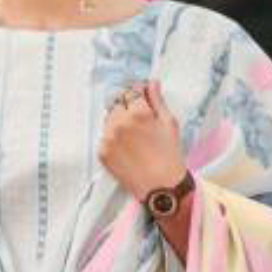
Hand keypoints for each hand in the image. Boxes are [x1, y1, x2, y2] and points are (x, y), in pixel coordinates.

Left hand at [98, 79, 185, 201]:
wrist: (160, 188)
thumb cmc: (169, 157)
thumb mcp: (169, 123)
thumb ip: (157, 100)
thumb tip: (151, 84)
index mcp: (138, 112)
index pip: (131, 90)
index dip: (138, 94)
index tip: (142, 98)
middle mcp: (119, 123)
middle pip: (117, 104)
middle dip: (127, 108)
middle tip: (139, 122)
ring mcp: (108, 138)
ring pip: (109, 120)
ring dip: (118, 122)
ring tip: (133, 137)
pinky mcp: (102, 153)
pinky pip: (105, 137)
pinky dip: (113, 139)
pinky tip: (127, 149)